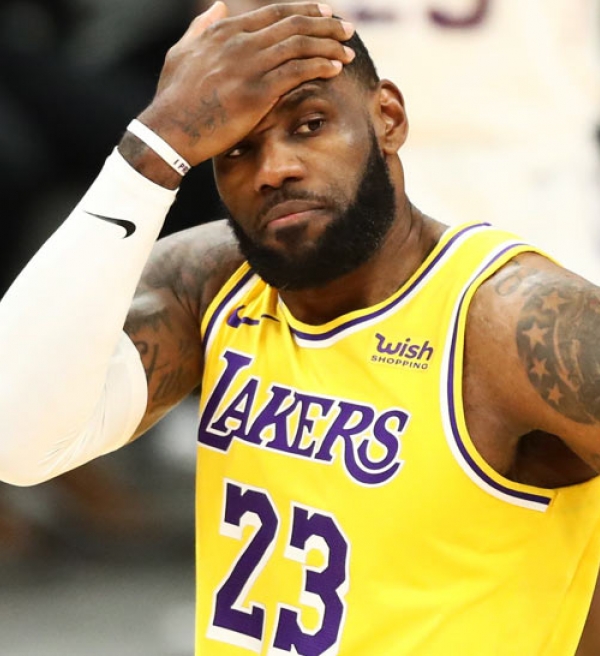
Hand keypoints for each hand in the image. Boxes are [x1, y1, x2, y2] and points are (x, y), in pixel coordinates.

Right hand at [137, 2, 354, 165]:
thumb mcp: (182, 53)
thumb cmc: (173, 98)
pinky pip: (298, 72)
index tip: (323, 13)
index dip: (303, 11)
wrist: (169, 130)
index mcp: (225, 31)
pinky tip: (336, 67)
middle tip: (346, 28)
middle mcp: (240, 42)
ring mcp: (249, 65)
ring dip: (329, 44)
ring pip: (300, 45)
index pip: (274, 13)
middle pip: (293, 24)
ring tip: (348, 49)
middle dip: (325, 23)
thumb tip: (218, 7)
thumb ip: (202, 28)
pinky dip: (320, 66)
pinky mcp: (257, 92)